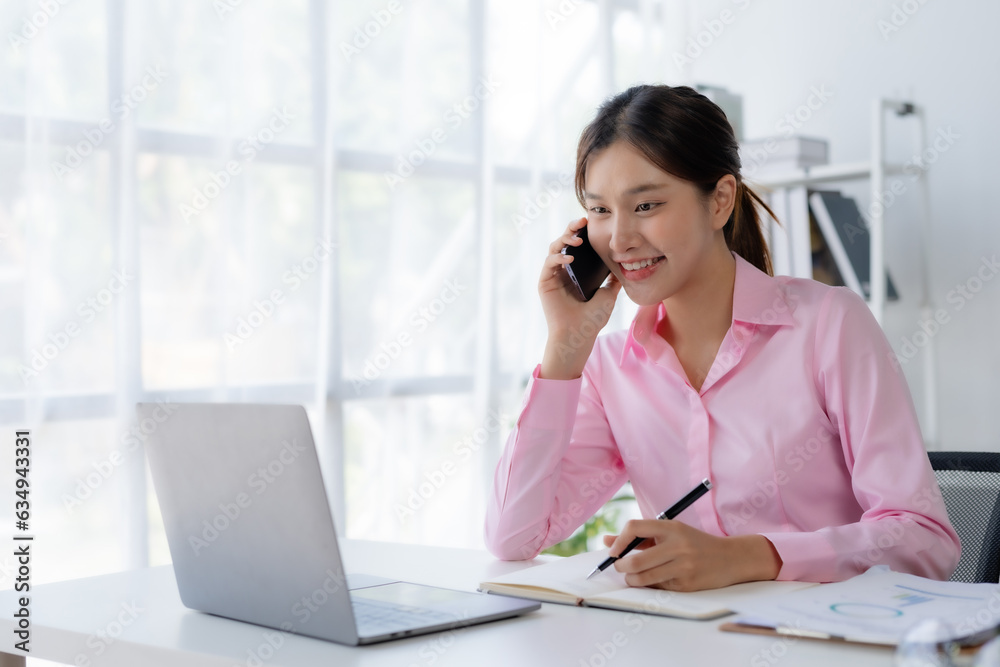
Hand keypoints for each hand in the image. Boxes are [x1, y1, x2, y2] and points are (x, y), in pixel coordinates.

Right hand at [539, 217, 620, 379]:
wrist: (580, 335)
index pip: (578, 245)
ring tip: (577, 239)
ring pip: (554, 248)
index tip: (591, 223)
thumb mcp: (609, 294)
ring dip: (565, 240)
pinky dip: (558, 257)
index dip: (582, 232)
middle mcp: (563, 271)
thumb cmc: (593, 318)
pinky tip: (570, 258)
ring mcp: (553, 275)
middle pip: (564, 242)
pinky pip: (549, 263)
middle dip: (572, 229)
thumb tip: (623, 265)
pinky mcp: (544, 282)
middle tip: (582, 222)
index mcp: (577, 272)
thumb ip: (613, 279)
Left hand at [602, 520, 781, 591]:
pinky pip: (658, 587)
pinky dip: (650, 585)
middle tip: (620, 567)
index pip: (634, 527)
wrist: (731, 558)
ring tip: (632, 576)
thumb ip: (639, 536)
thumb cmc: (695, 543)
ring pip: (643, 578)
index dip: (618, 540)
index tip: (613, 551)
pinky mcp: (687, 584)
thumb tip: (606, 541)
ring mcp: (683, 566)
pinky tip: (655, 580)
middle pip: (635, 560)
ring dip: (631, 579)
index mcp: (671, 527)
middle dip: (620, 566)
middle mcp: (678, 545)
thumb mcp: (670, 532)